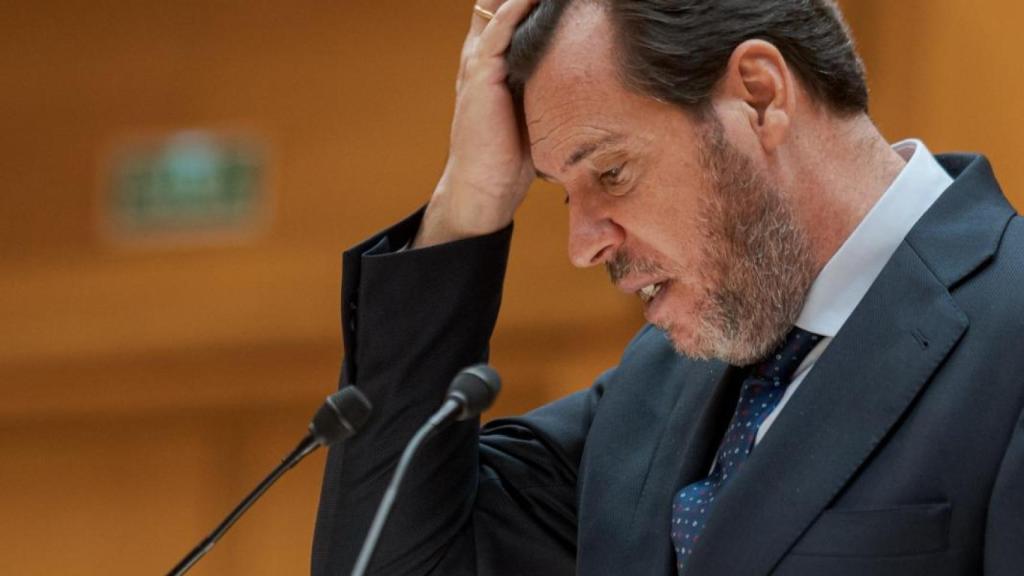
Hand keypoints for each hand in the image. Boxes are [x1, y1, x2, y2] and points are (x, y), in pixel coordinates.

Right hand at [413, 0, 539, 248]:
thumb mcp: (535, 109)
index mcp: (492, 62)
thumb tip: (591, 76)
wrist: (486, 187)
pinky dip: (515, 8)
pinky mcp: (480, 74)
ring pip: (498, 10)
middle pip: (496, 4)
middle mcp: (481, 56)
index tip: (560, 1)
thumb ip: (547, 85)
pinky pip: (498, 30)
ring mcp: (478, 63)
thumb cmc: (513, 156)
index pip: (505, 16)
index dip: (526, 3)